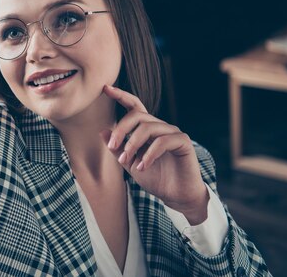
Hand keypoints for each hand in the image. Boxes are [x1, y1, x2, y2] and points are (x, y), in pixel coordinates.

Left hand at [101, 85, 208, 223]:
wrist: (176, 197)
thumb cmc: (156, 179)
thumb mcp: (130, 164)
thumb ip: (118, 149)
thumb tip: (102, 131)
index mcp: (147, 129)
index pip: (134, 106)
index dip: (121, 96)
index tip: (105, 88)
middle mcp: (160, 127)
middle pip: (137, 115)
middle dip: (121, 130)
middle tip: (113, 147)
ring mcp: (173, 133)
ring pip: (148, 128)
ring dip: (132, 145)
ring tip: (127, 161)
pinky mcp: (183, 142)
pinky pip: (163, 141)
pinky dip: (149, 154)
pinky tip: (142, 167)